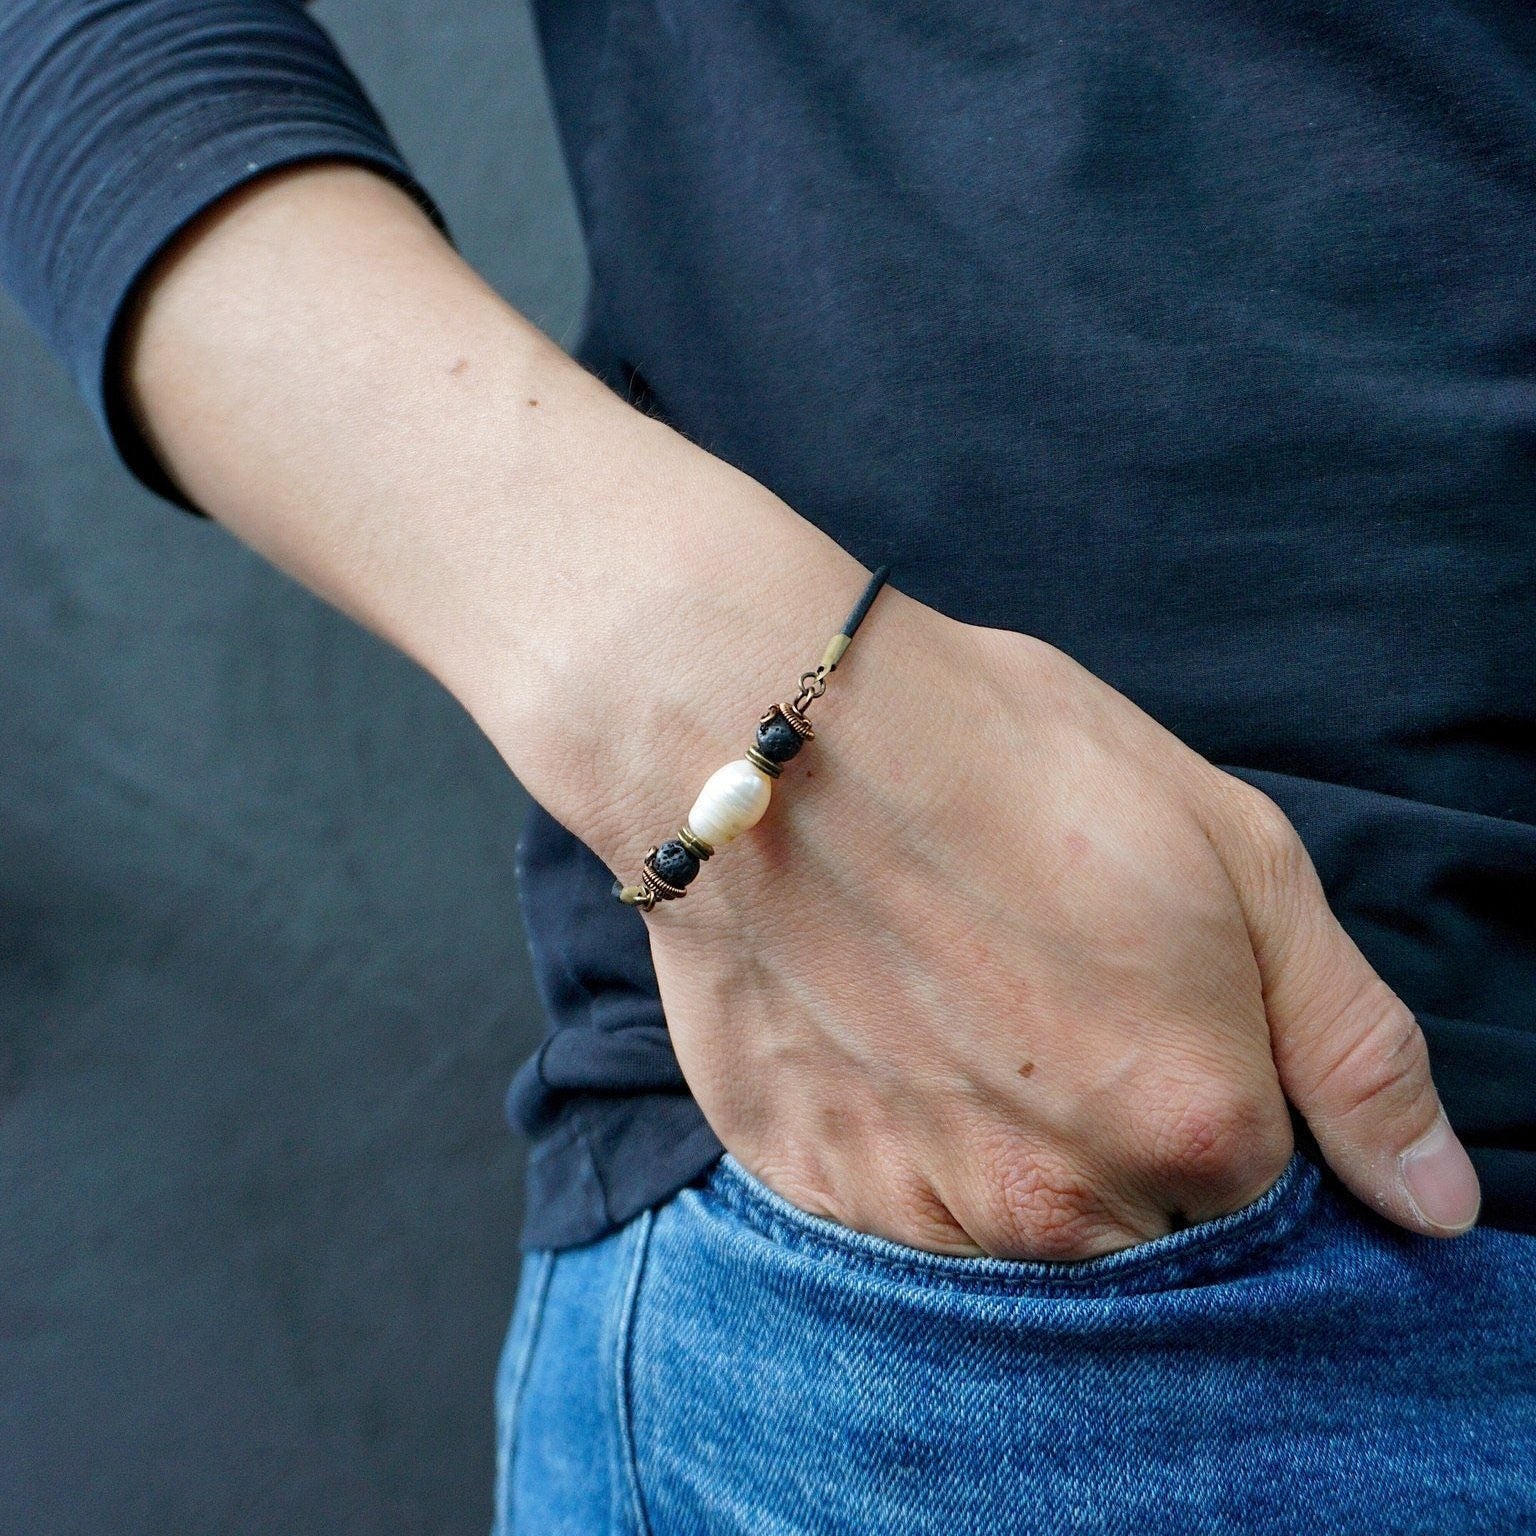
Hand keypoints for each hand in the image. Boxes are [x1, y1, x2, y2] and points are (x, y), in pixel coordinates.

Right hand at [632, 593, 1480, 1257]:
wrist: (768, 735)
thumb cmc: (1009, 761)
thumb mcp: (1235, 856)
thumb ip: (1352, 1048)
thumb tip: (1435, 1204)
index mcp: (1193, 1124)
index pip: (1257, 1191)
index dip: (1212, 1088)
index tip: (1149, 1002)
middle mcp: (1060, 1204)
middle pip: (1136, 1228)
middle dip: (1115, 1133)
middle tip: (1042, 988)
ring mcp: (922, 1205)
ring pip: (1013, 1232)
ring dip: (1005, 1144)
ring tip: (954, 1002)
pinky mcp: (813, 1185)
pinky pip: (898, 1213)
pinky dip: (907, 1140)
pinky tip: (883, 1029)